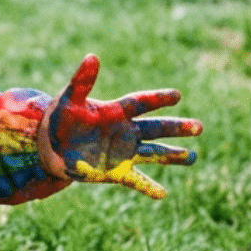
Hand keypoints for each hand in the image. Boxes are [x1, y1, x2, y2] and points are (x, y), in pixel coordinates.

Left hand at [38, 54, 202, 197]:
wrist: (51, 146)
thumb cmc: (60, 118)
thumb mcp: (68, 99)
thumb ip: (82, 81)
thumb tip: (92, 57)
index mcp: (116, 111)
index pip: (141, 103)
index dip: (157, 99)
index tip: (176, 95)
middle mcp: (126, 131)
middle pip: (155, 128)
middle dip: (176, 128)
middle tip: (199, 127)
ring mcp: (123, 152)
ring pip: (153, 152)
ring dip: (172, 155)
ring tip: (193, 157)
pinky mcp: (116, 172)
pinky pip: (135, 180)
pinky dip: (148, 187)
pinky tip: (163, 194)